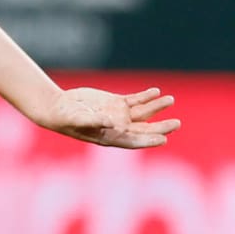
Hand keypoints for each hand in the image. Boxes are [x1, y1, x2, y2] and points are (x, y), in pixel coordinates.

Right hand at [39, 86, 179, 148]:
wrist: (58, 108)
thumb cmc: (65, 119)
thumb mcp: (77, 120)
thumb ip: (94, 121)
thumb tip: (112, 122)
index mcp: (111, 137)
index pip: (135, 141)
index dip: (149, 141)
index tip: (163, 139)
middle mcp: (119, 128)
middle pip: (145, 128)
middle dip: (161, 127)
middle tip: (176, 123)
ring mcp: (118, 114)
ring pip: (143, 112)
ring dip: (157, 106)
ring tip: (170, 99)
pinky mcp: (115, 102)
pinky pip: (135, 100)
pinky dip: (145, 96)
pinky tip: (156, 91)